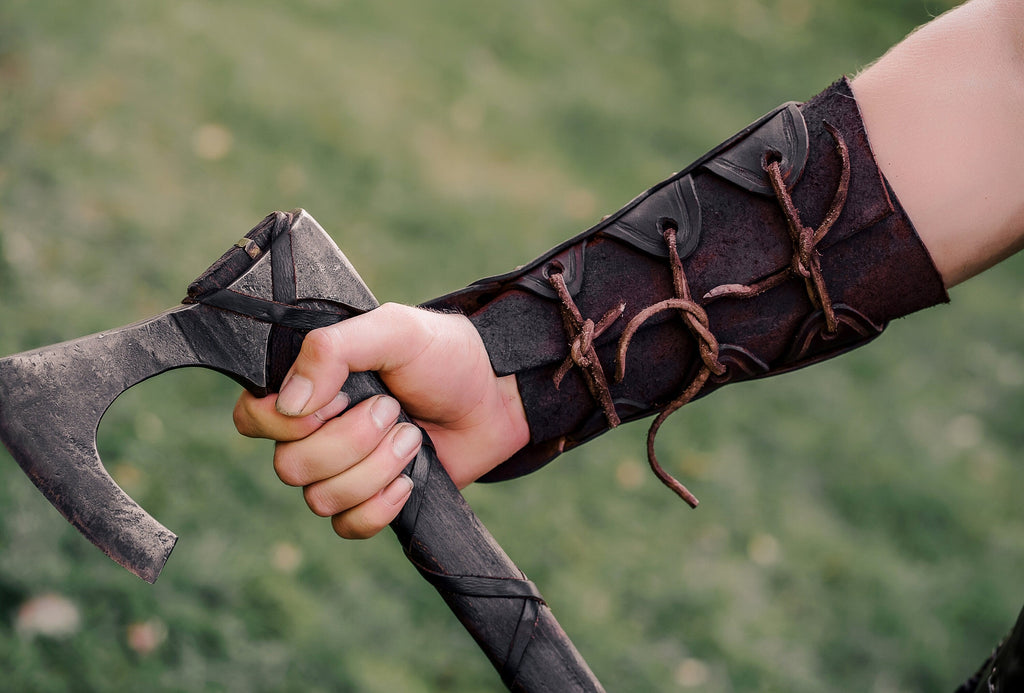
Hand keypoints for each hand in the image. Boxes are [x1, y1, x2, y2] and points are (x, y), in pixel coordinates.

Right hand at [232, 303, 529, 538]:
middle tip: (393, 410)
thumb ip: (333, 349)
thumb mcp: (393, 330)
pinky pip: (347, 527)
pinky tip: (409, 478)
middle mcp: (314, 432)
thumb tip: (290, 403)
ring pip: (320, 499)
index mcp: (308, 387)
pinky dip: (381, 506)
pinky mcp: (369, 501)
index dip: (288, 421)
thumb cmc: (444, 356)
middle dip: (352, 441)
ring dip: (376, 468)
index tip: (338, 400)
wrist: (496, 397)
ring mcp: (341, 470)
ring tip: (412, 436)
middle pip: (289, 467)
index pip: (253, 418)